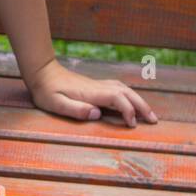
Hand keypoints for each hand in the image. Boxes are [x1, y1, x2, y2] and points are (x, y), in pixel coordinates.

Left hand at [27, 60, 158, 127]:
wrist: (41, 71)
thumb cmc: (46, 90)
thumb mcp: (55, 103)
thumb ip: (75, 109)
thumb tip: (97, 113)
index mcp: (91, 93)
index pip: (118, 99)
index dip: (128, 111)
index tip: (132, 124)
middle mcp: (97, 87)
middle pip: (126, 93)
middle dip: (142, 106)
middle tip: (154, 120)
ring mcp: (97, 84)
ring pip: (124, 89)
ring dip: (138, 100)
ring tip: (148, 114)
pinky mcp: (94, 85)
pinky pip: (118, 88)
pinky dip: (129, 95)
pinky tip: (131, 101)